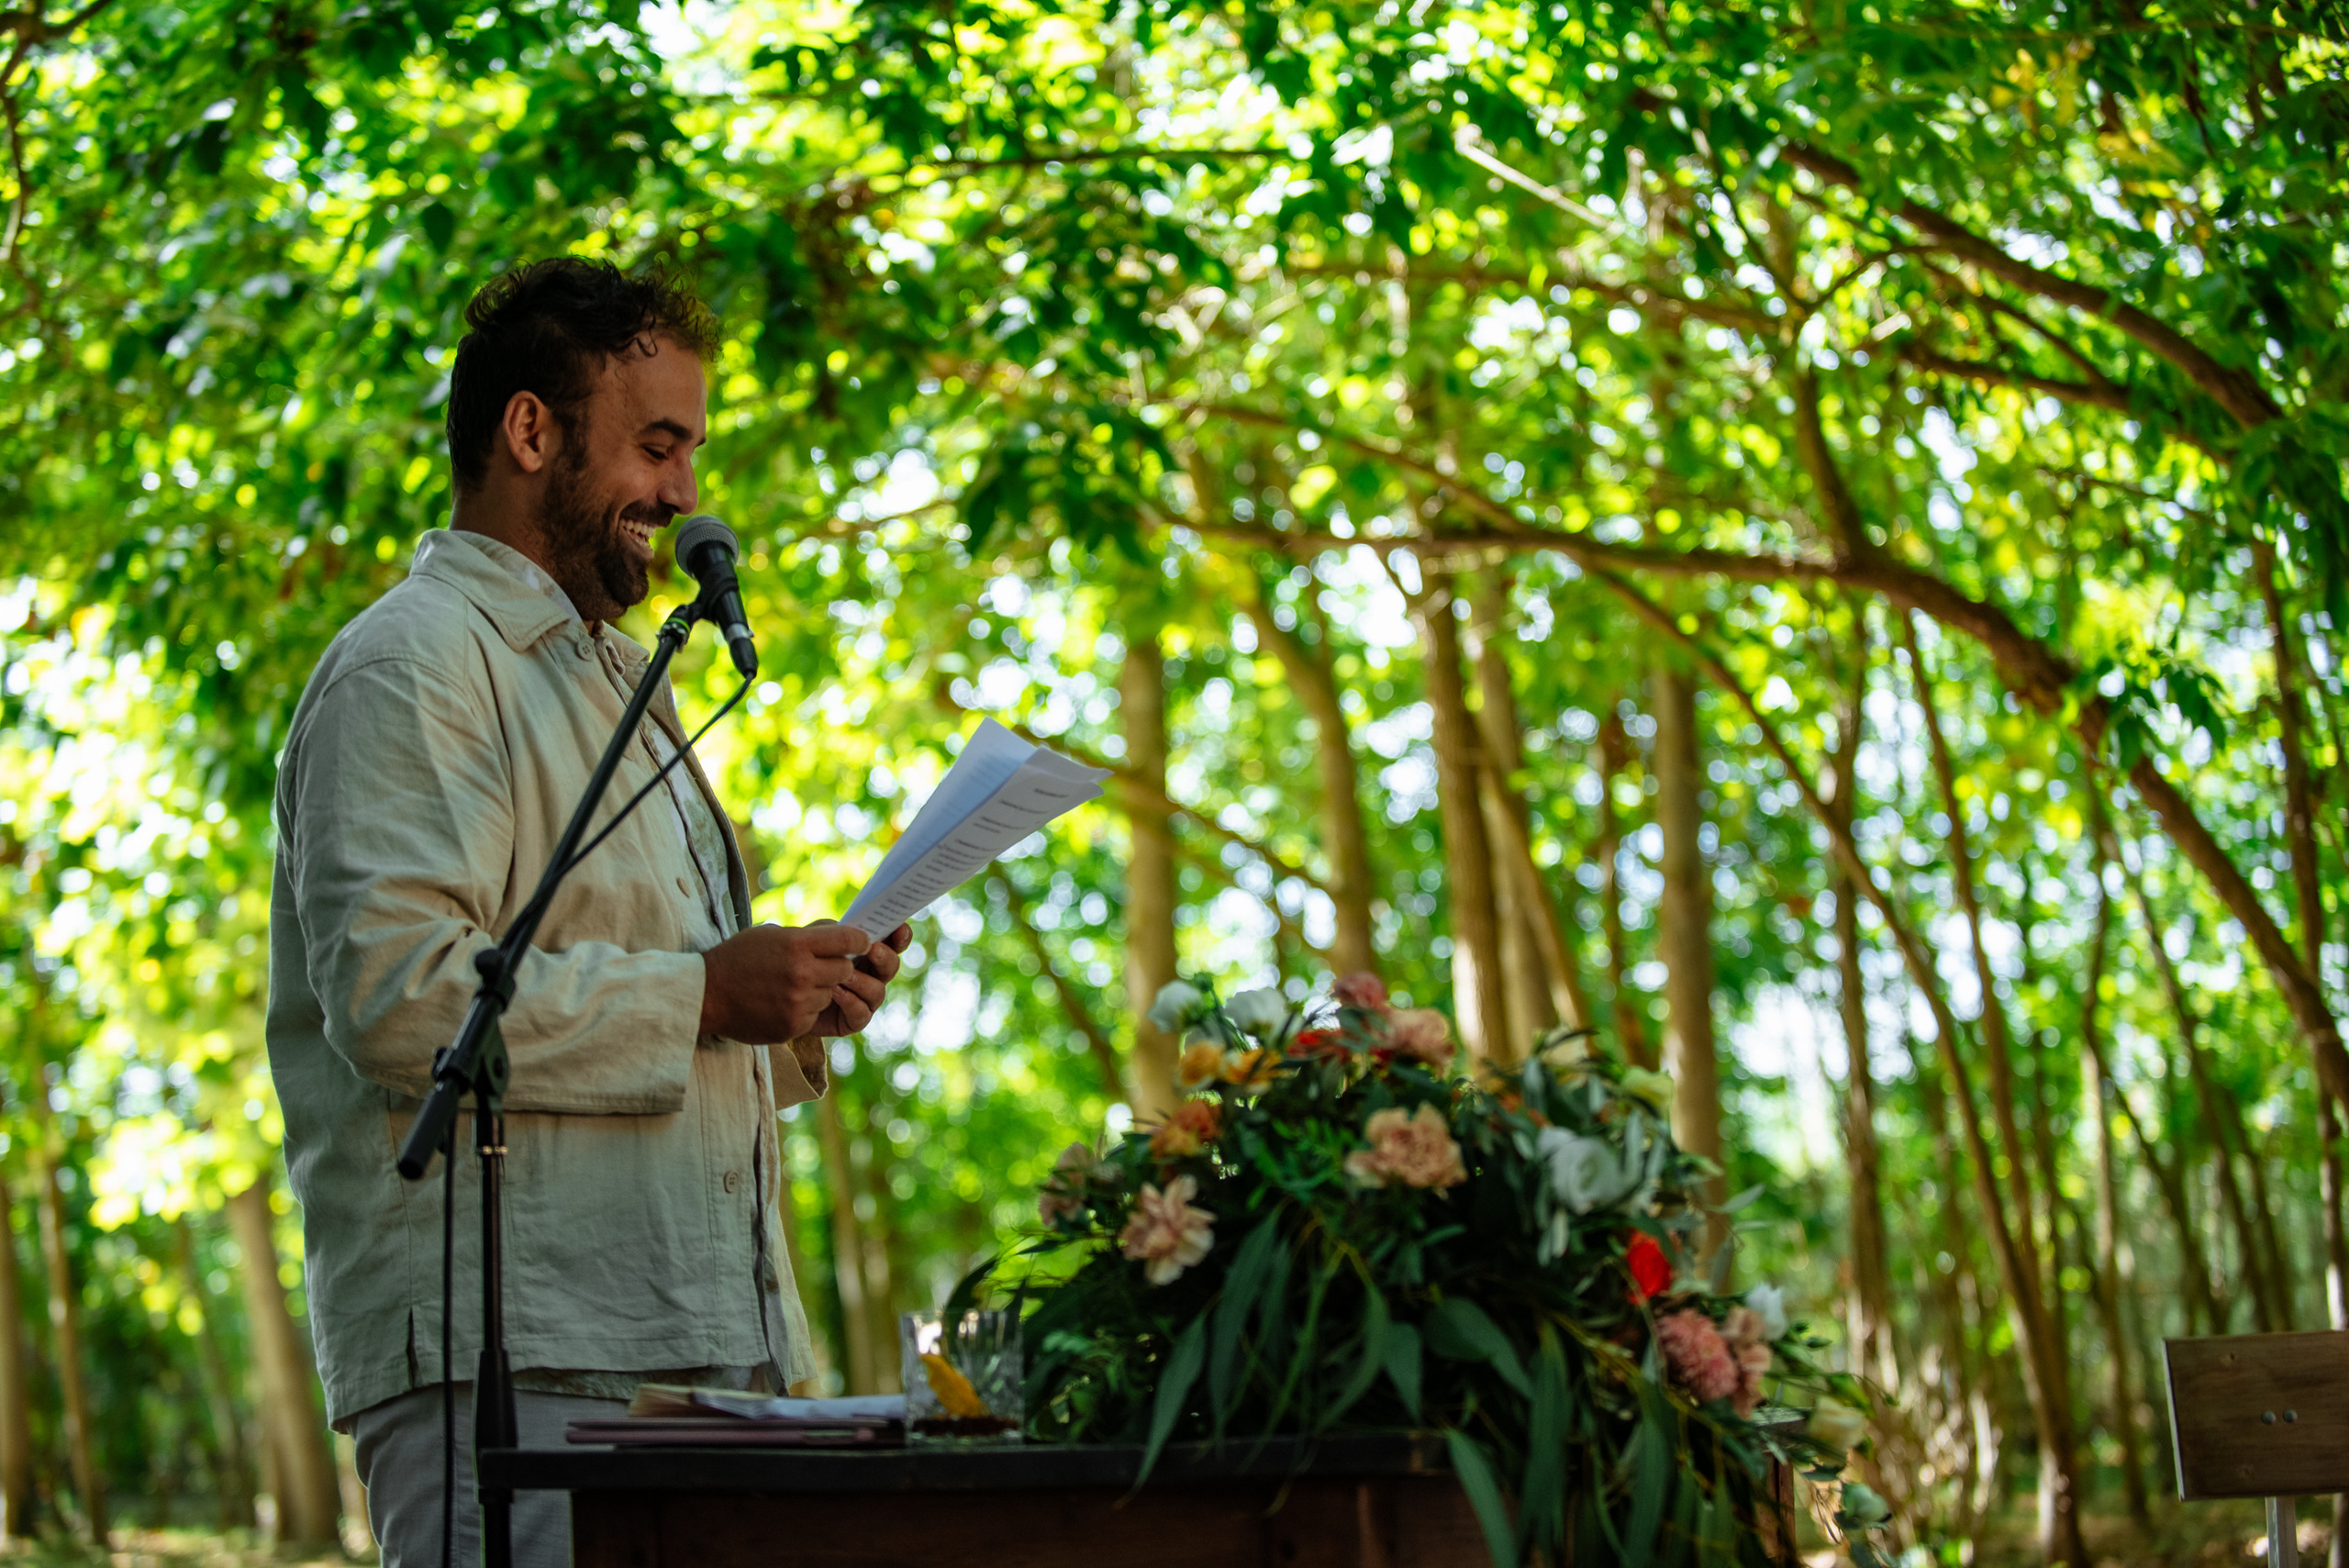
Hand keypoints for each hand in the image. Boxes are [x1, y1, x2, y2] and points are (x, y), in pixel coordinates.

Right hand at [699, 923, 870, 1043]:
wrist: (705, 995)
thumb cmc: (738, 958)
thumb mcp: (771, 934)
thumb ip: (808, 935)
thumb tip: (842, 933)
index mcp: (797, 944)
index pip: (849, 939)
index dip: (859, 941)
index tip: (860, 943)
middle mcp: (801, 973)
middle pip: (846, 969)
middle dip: (838, 967)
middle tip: (820, 966)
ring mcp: (798, 1002)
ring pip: (831, 994)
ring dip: (819, 990)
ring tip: (790, 986)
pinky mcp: (793, 1026)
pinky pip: (814, 1015)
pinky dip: (804, 1009)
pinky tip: (780, 1003)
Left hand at [812, 921, 911, 1036]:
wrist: (780, 993)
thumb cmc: (803, 961)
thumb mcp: (817, 939)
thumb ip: (837, 933)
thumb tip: (859, 933)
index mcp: (868, 953)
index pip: (892, 943)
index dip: (900, 936)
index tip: (900, 928)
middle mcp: (872, 976)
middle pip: (891, 967)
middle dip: (885, 958)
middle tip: (873, 950)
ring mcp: (865, 1000)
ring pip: (878, 991)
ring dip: (862, 981)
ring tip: (843, 975)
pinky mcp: (853, 1020)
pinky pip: (862, 1013)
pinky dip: (850, 1001)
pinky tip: (835, 991)